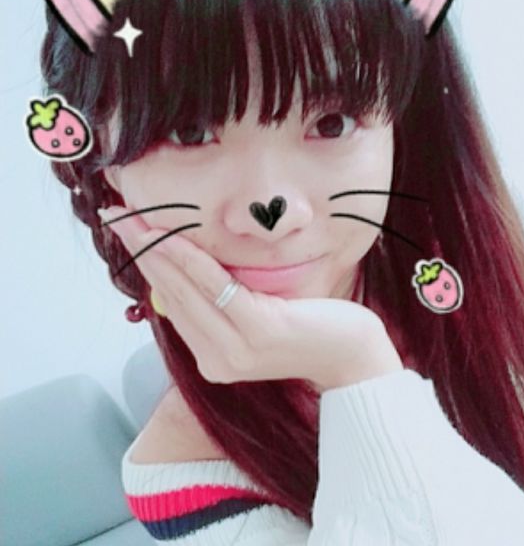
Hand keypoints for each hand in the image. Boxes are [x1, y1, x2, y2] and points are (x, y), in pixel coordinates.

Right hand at [100, 206, 402, 391]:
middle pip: (170, 296)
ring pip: (185, 290)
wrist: (352, 356)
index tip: (130, 237)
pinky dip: (189, 260)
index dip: (149, 268)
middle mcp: (216, 360)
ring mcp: (235, 350)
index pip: (172, 306)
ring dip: (155, 251)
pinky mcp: (257, 331)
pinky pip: (215, 287)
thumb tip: (194, 271)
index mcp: (213, 358)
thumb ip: (226, 305)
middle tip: (116, 219)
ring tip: (131, 222)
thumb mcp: (259, 318)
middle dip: (141, 253)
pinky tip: (168, 237)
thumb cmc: (308, 329)